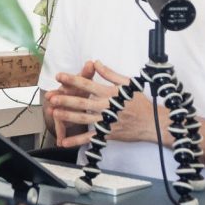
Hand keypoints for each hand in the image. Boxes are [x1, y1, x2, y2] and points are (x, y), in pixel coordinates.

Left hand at [47, 61, 169, 146]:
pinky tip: (65, 141)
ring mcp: (106, 121)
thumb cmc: (140, 102)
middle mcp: (107, 107)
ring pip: (83, 119)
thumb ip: (110, 74)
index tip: (59, 76)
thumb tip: (96, 62)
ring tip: (54, 113)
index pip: (87, 84)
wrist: (153, 123)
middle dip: (65, 99)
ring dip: (67, 117)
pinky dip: (77, 140)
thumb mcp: (127, 83)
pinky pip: (90, 138)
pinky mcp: (107, 134)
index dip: (72, 80)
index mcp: (110, 93)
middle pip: (82, 102)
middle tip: (51, 97)